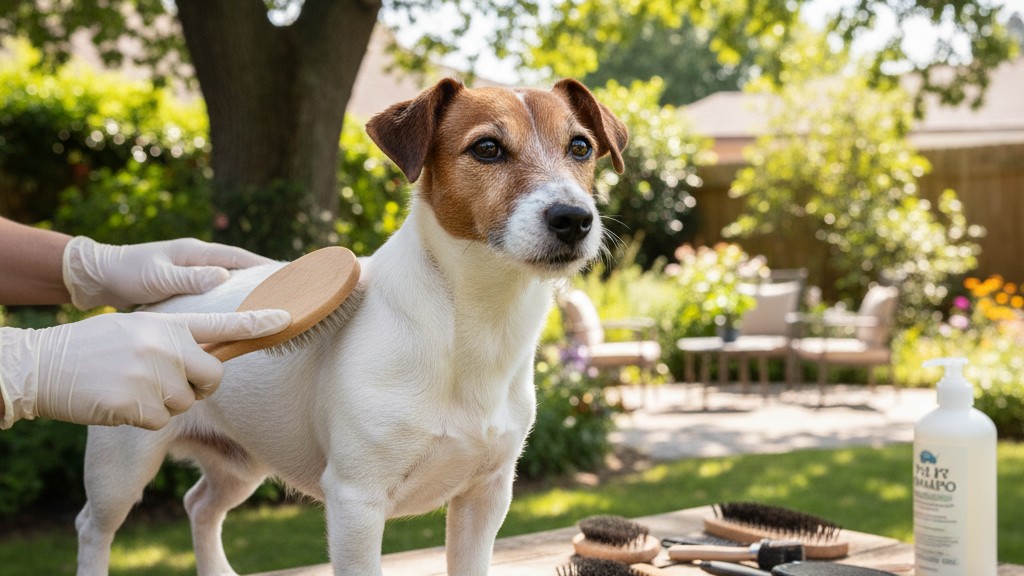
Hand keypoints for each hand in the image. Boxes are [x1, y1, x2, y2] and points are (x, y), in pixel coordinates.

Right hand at [0, 309, 290, 429]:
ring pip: (187, 402)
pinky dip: (145, 418)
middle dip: (198, 385)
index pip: (223, 323)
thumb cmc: (91, 348)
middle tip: (165, 381)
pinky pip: (162, 420)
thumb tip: (207, 358)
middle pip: (213, 376)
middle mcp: (166, 346)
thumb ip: (173, 338)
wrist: (43, 366)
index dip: (258, 323)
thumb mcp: (136, 329)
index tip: (288, 318)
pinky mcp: (137, 403)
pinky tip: (120, 402)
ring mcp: (152, 374)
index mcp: (168, 323)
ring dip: (165, 403)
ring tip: (131, 386)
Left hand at [62, 236, 275, 309]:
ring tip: (269, 306)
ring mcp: (190, 273)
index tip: (289, 274)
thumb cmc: (125, 274)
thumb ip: (189, 278)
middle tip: (288, 292)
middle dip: (262, 279)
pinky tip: (235, 316)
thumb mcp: (157, 277)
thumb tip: (224, 278)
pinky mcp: (183, 288)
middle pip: (239, 269)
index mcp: (195, 252)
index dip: (265, 266)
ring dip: (246, 292)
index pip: (239, 258)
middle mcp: (197, 260)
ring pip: (227, 282)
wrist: (97, 278)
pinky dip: (228, 302)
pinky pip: (214, 294)